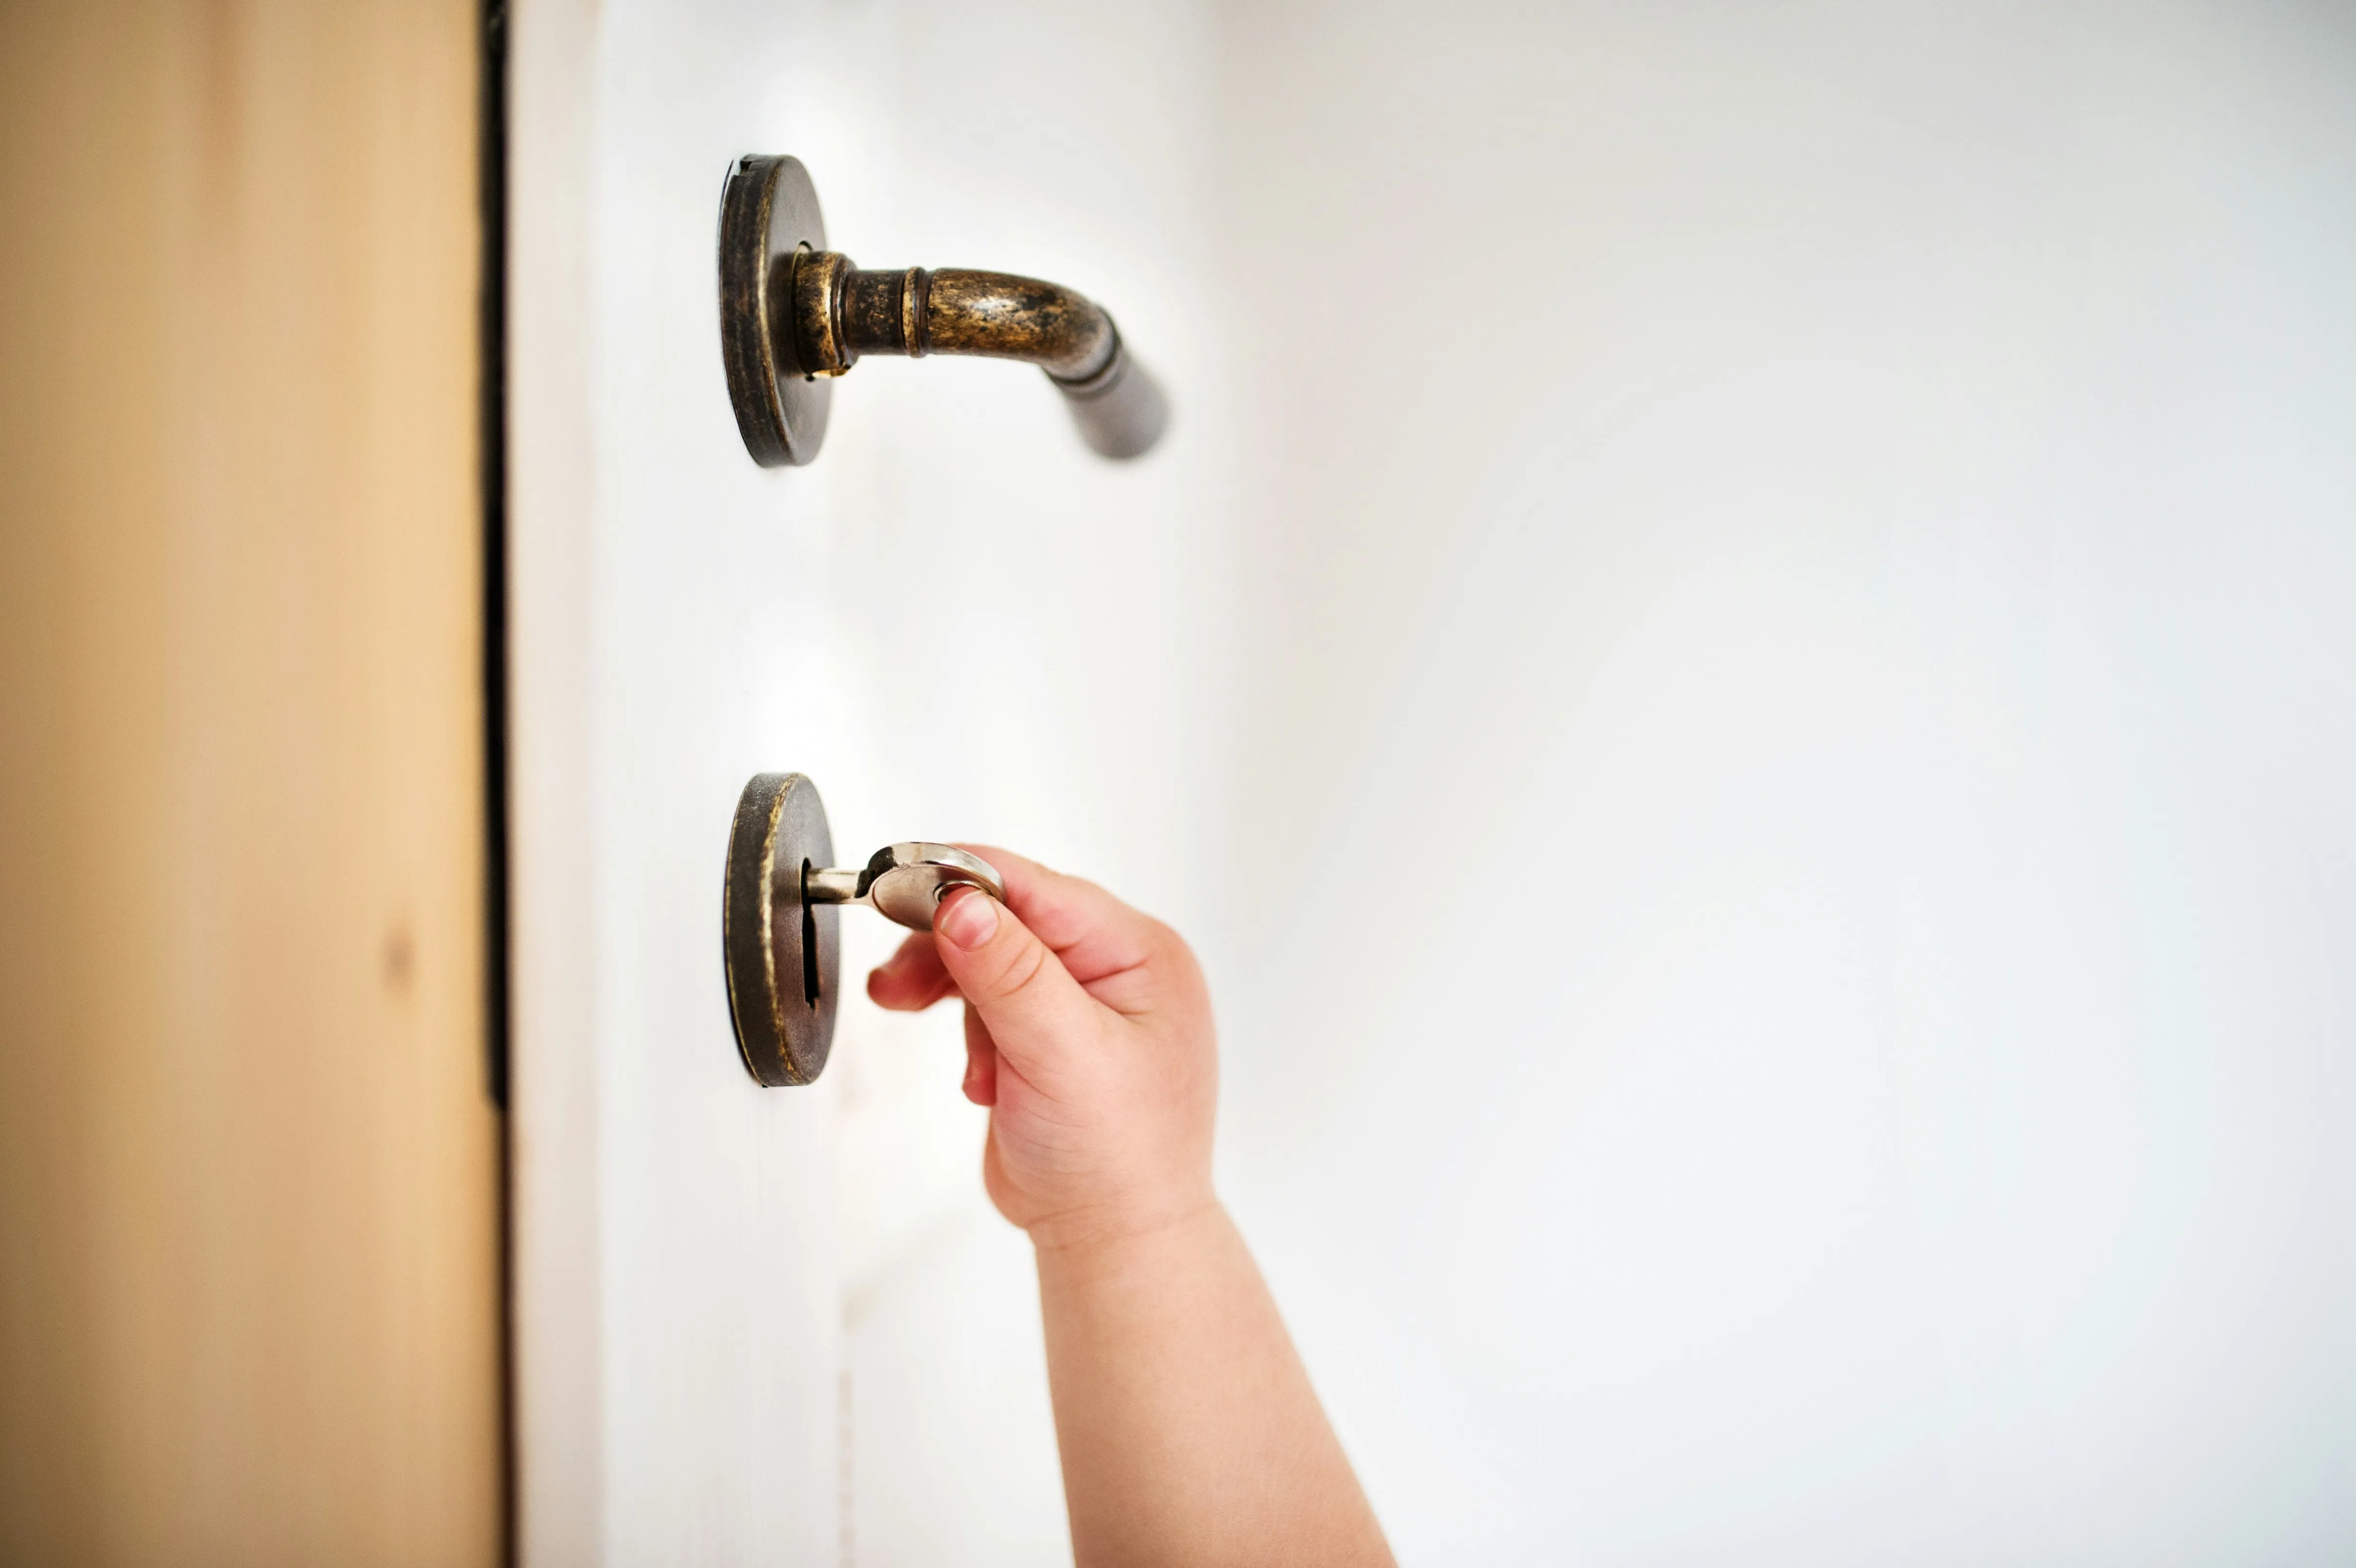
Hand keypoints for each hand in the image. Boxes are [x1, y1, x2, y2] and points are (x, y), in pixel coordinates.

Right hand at [866, 848, 1216, 1250]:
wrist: (1114, 1242)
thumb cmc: (1118, 1162)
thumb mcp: (1064, 1056)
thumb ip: (1011, 975)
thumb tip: (961, 903)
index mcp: (1142, 956)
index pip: (1041, 890)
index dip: (966, 881)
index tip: (899, 882)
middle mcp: (1117, 970)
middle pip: (1009, 920)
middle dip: (947, 947)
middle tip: (897, 977)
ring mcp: (1081, 1004)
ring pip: (989, 959)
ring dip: (950, 991)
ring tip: (914, 1017)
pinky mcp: (1046, 1037)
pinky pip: (988, 1003)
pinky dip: (965, 1031)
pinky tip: (976, 1078)